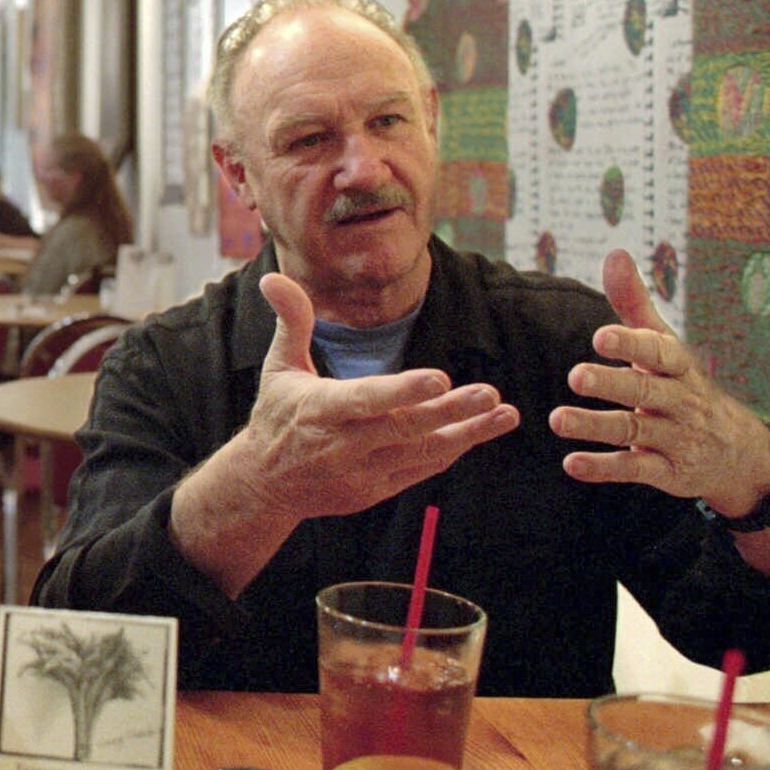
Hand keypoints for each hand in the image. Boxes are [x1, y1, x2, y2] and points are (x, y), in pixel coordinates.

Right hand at [228, 272, 519, 521]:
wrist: (265, 485)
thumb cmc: (277, 416)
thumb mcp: (277, 367)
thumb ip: (291, 322)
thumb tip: (272, 278)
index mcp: (319, 410)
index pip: (365, 400)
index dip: (402, 391)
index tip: (439, 378)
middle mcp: (342, 445)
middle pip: (403, 428)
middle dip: (449, 412)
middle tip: (490, 394)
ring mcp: (361, 472)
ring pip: (421, 453)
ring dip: (466, 433)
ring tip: (505, 413)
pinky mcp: (375, 491)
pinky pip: (420, 470)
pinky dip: (450, 451)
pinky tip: (480, 432)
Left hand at [552, 249, 769, 512]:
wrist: (737, 452)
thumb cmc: (683, 385)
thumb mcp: (665, 344)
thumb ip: (634, 304)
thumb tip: (615, 253)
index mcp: (678, 367)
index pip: (659, 352)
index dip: (632, 344)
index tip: (601, 336)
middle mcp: (680, 402)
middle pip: (645, 391)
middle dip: (613, 384)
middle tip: (575, 376)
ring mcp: (677, 439)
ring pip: (635, 432)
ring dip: (595, 426)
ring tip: (557, 420)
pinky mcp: (670, 474)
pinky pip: (636, 470)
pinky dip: (605, 468)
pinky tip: (573, 464)